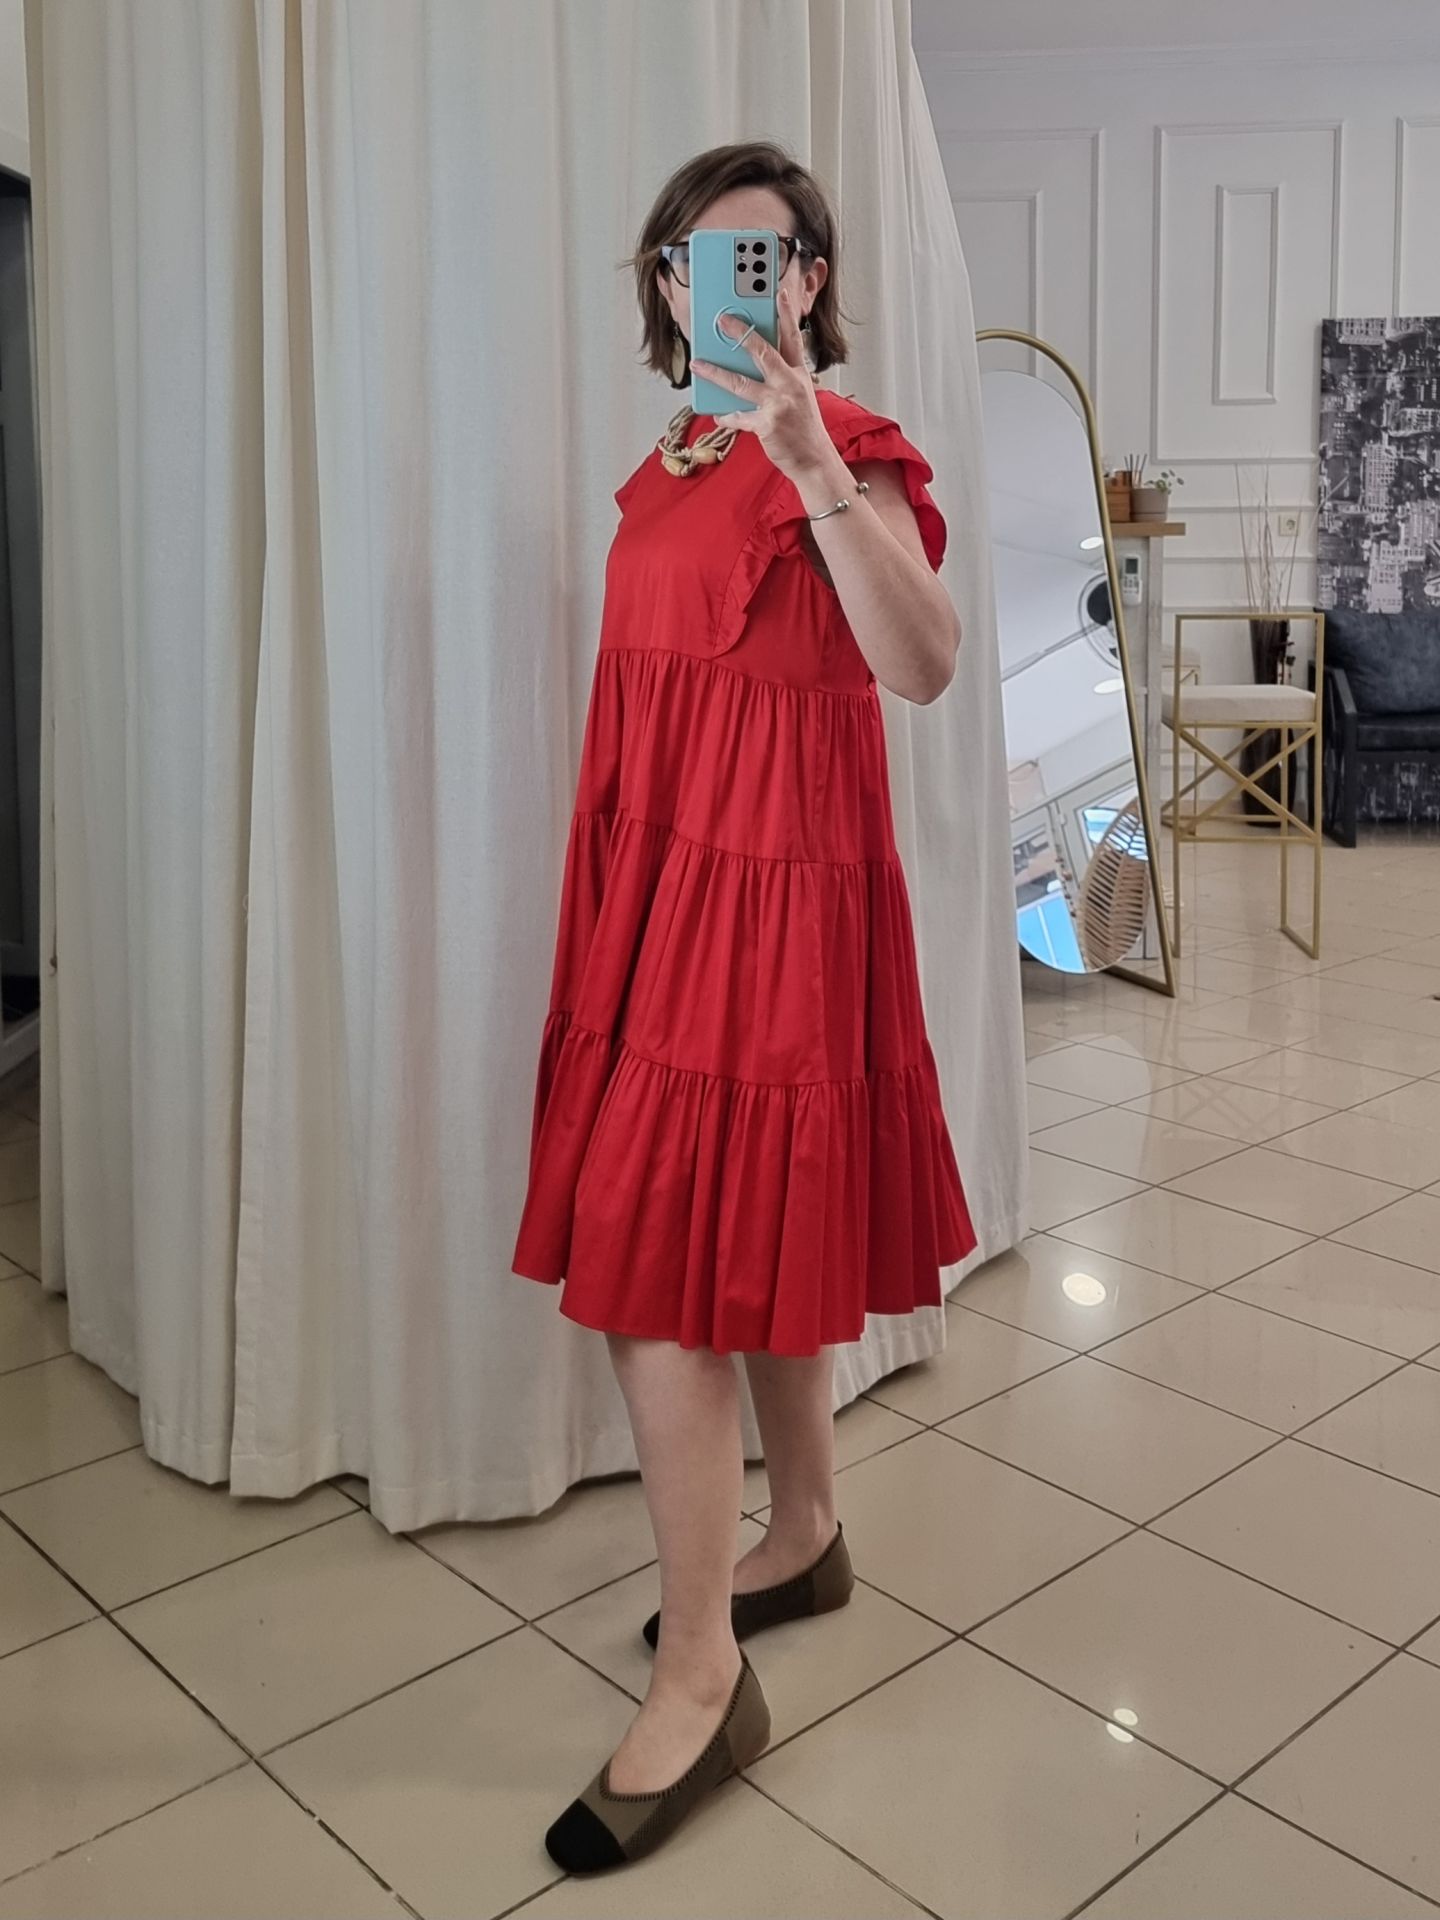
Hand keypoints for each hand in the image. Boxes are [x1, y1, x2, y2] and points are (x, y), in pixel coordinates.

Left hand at [691, 285, 838, 486]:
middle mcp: (789, 384)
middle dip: (740, 334)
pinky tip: (717, 413)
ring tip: (698, 365)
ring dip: (715, 373)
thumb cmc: (804, 427)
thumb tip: (749, 364)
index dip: (785, 313)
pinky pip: (739, 417)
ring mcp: (778, 404)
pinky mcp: (767, 424)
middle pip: (762, 352)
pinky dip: (726, 416)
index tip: (777, 292)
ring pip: (741, 383)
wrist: (814, 459)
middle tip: (722, 320)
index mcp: (798, 374)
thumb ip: (779, 377)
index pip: (792, 337)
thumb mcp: (799, 395)